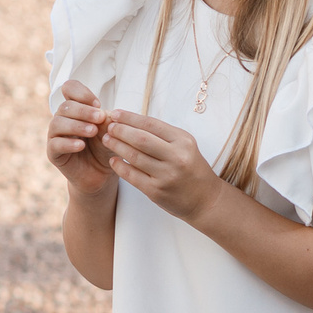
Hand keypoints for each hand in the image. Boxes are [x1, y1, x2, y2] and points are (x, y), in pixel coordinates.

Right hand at [46, 79, 115, 198]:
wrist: (102, 174)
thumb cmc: (106, 147)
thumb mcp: (110, 130)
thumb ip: (106, 120)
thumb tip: (101, 114)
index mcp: (76, 109)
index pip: (69, 88)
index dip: (81, 93)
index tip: (97, 104)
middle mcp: (63, 119)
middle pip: (65, 106)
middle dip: (83, 111)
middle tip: (100, 118)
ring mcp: (56, 136)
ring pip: (57, 123)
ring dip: (76, 125)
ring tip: (93, 132)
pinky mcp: (53, 154)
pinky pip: (55, 144)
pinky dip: (68, 143)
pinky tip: (81, 146)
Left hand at [100, 109, 224, 221]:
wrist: (206, 199)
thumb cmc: (191, 168)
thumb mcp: (184, 146)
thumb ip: (162, 135)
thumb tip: (131, 121)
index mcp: (183, 141)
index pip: (151, 124)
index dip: (130, 117)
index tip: (115, 113)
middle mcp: (176, 157)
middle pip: (140, 139)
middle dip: (120, 130)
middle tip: (108, 126)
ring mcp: (166, 175)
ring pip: (134, 156)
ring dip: (116, 146)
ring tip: (107, 139)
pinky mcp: (156, 191)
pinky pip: (131, 175)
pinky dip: (119, 166)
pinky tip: (112, 159)